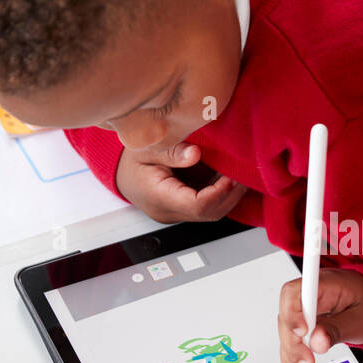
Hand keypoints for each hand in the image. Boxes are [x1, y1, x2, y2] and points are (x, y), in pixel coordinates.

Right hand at [115, 141, 245, 222]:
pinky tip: (227, 178)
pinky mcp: (182, 210)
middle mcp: (169, 211)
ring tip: (240, 175)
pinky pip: (205, 208)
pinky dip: (219, 195)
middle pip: (208, 214)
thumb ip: (171, 151)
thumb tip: (196, 153)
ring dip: (228, 196)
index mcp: (159, 197)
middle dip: (230, 196)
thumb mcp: (146, 148)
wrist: (119, 173)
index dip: (219, 193)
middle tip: (243, 174)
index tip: (231, 176)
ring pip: (210, 214)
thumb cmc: (130, 160)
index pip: (197, 206)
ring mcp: (176, 214)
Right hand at [277, 268, 362, 362]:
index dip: (293, 314)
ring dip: (291, 357)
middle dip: (293, 345)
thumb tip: (317, 342)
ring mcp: (302, 311)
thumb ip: (337, 330)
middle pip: (286, 317)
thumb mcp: (358, 319)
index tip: (302, 333)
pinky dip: (293, 359)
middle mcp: (307, 295)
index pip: (294, 293)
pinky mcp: (302, 325)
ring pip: (286, 333)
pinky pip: (292, 341)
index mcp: (322, 284)